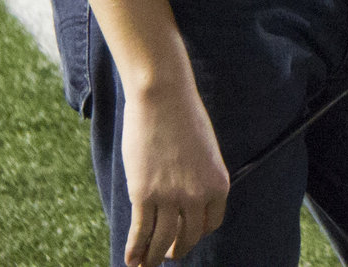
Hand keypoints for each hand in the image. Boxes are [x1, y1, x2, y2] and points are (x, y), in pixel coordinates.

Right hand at [120, 77, 229, 265]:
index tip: (186, 237)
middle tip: (166, 256)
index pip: (210, 224)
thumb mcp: (205, 151)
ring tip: (145, 265)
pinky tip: (129, 259)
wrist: (163, 97)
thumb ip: (199, 177)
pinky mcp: (144, 194)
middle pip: (187, 237)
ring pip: (161, 240)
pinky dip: (134, 249)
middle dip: (175, 250)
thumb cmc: (183, 118)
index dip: (197, 234)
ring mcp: (170, 197)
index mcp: (218, 184)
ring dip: (152, 258)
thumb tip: (187, 199)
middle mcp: (197, 195)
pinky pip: (140, 232)